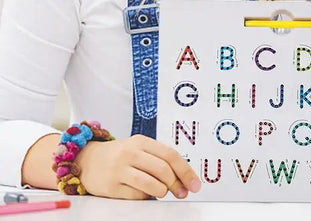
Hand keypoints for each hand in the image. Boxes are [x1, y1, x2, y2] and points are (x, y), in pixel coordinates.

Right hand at [76, 134, 200, 198]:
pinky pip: (136, 195)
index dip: (185, 171)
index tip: (195, 184)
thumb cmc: (120, 155)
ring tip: (162, 191)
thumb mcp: (139, 149)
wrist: (87, 160)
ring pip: (151, 184)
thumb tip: (184, 179)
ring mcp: (119, 170)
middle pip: (163, 170)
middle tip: (181, 192)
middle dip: (177, 184)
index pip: (170, 155)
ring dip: (162, 190)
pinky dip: (146, 197)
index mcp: (141, 141)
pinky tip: (145, 193)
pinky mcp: (111, 187)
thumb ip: (159, 159)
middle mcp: (130, 153)